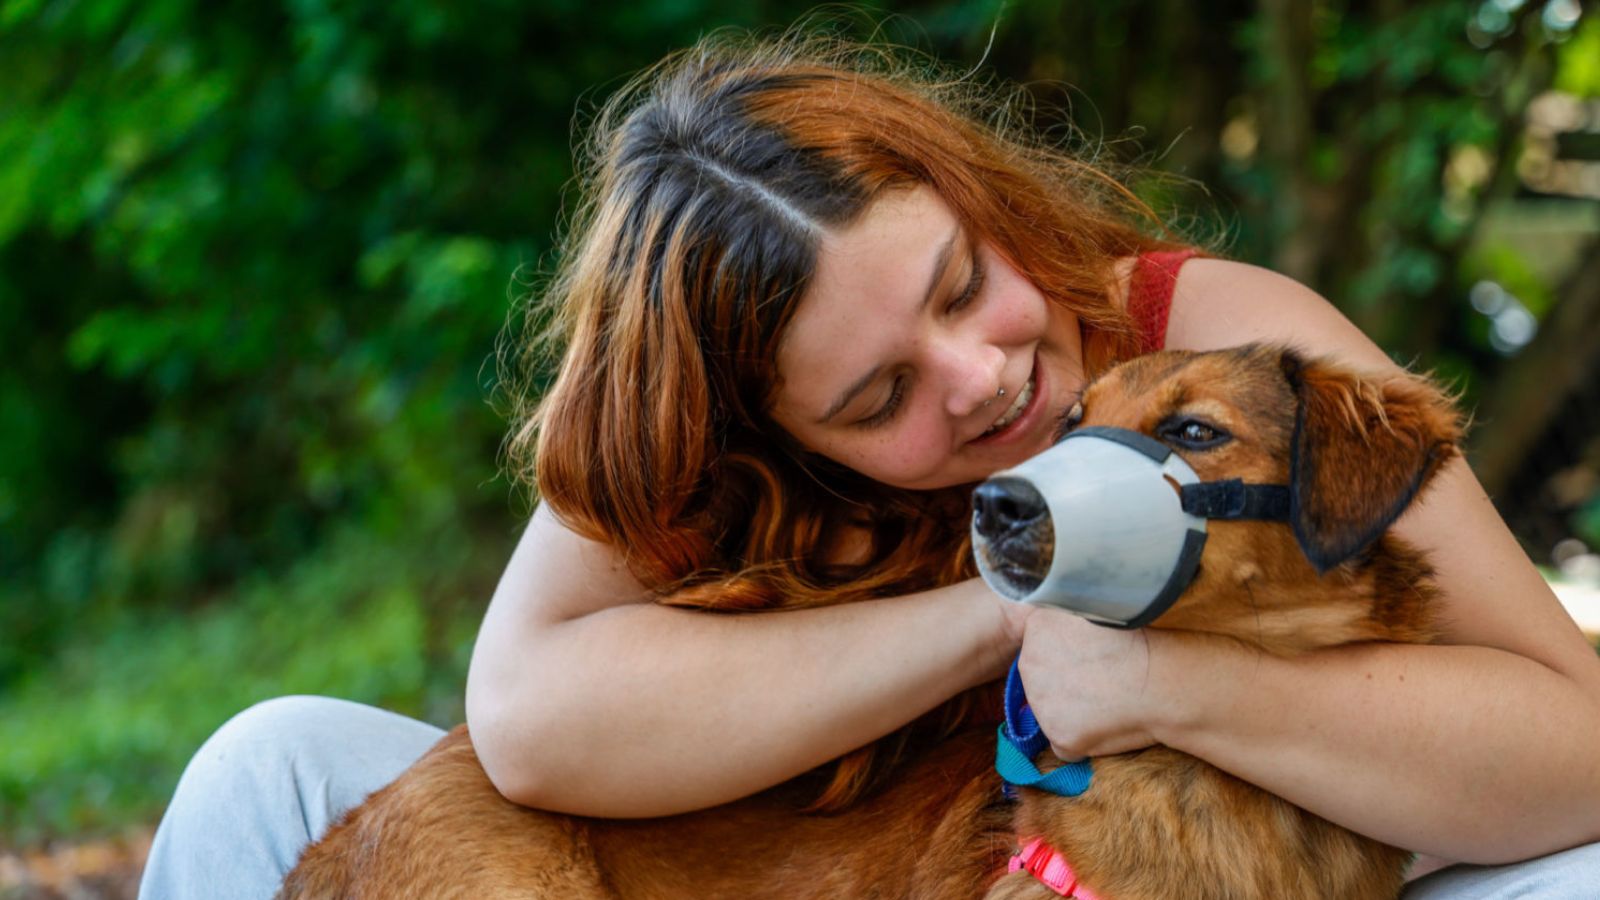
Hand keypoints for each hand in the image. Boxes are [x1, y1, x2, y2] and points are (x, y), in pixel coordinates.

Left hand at [1014, 606, 1169, 759]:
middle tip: (1102, 680)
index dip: (1067, 656)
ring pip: (1052, 713)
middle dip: (1066, 685)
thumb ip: (1067, 621)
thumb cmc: (1139, 642)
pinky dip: (1084, 741)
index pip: (1038, 647)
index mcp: (1037, 627)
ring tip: (1109, 700)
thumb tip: (1055, 622)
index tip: (1093, 657)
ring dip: (1075, 713)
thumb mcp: (1094, 611)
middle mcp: (1030, 663)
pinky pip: (1065, 744)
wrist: (1164, 680)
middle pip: (1040, 681)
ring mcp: (1040, 701)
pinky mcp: (1056, 734)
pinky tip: (1109, 724)